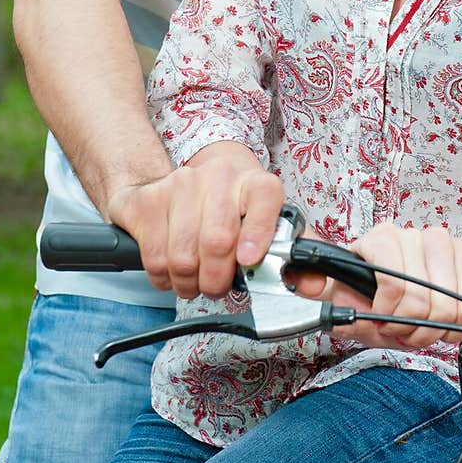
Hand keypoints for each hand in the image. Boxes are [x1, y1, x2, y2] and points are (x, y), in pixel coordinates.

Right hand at [108, 147, 283, 297]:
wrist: (192, 178)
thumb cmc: (236, 210)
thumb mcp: (271, 224)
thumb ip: (295, 256)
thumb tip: (315, 286)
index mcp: (256, 183)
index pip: (264, 200)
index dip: (257, 234)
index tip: (249, 261)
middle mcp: (219, 176)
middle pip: (217, 241)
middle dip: (217, 280)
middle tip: (217, 286)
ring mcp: (178, 184)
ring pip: (182, 256)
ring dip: (188, 284)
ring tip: (195, 280)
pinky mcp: (146, 200)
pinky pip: (153, 257)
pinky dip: (162, 278)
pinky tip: (171, 271)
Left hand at [288, 223, 461, 349]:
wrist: (387, 301)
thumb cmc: (365, 299)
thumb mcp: (337, 298)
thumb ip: (315, 287)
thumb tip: (307, 281)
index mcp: (383, 240)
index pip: (397, 283)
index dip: (392, 314)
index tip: (383, 323)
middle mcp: (416, 235)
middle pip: (429, 295)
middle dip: (417, 326)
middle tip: (405, 332)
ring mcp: (445, 243)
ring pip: (459, 296)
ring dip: (443, 325)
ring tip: (424, 329)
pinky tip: (456, 316)